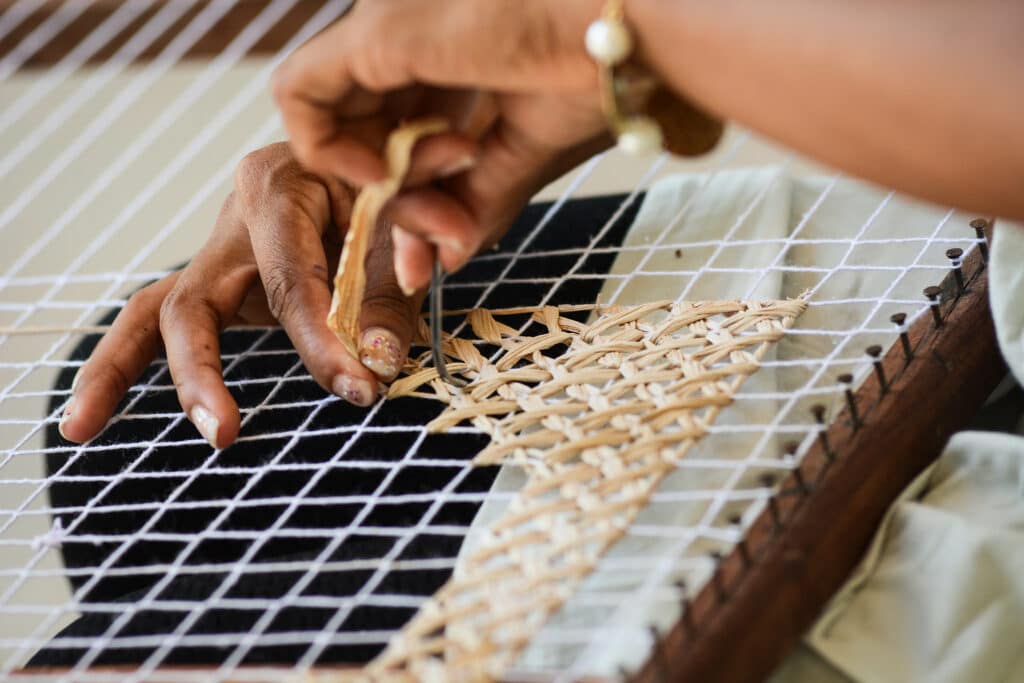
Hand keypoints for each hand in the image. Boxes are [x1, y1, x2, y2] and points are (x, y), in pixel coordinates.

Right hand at [59, 143, 424, 448]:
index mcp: (277, 185)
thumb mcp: (404, 228)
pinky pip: (168, 322)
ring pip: (153, 311)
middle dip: (201, 371)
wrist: (381, 157)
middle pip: (193, 302)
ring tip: (80, 427)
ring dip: (119, 370)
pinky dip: (132, 362)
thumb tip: (375, 363)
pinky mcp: (223, 280)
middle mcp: (234, 217)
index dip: (321, 341)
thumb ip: (392, 293)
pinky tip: (94, 412)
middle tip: (224, 432)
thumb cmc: (395, 187)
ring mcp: (221, 250)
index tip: (358, 388)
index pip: (290, 280)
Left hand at [272, 0, 611, 293]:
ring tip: (430, 202)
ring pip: (332, 115)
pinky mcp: (374, 33)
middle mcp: (410, 33)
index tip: (432, 250)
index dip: (407, 191)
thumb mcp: (521, 153)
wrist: (630, 38)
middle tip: (435, 239)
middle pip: (366, 127)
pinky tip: (379, 178)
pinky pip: (300, 94)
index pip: (400, 127)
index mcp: (451, 51)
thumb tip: (440, 259)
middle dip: (394, 197)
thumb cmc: (598, 76)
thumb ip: (473, 202)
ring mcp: (386, 27)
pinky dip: (325, 149)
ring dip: (374, 181)